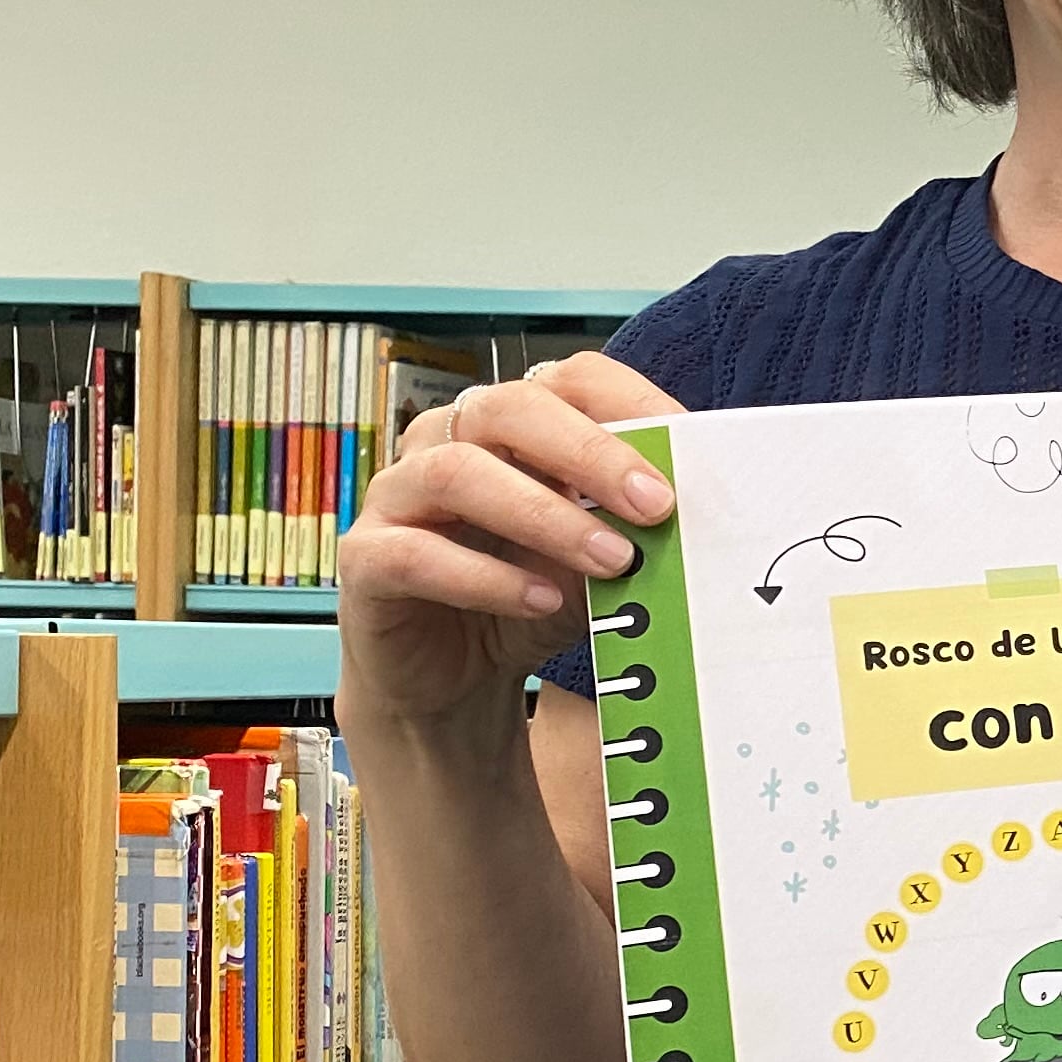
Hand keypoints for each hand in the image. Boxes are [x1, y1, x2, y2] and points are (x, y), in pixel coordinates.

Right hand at [335, 352, 683, 732]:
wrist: (451, 681)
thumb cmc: (526, 599)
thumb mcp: (595, 562)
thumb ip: (631, 530)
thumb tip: (695, 513)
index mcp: (510, 426)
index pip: (566, 379)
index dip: (628, 401)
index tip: (687, 444)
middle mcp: (448, 442)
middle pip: (510, 409)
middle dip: (591, 453)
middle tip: (656, 506)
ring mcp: (399, 497)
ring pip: (458, 473)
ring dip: (545, 516)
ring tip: (612, 563)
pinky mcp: (366, 560)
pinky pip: (415, 553)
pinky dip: (484, 577)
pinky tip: (538, 600)